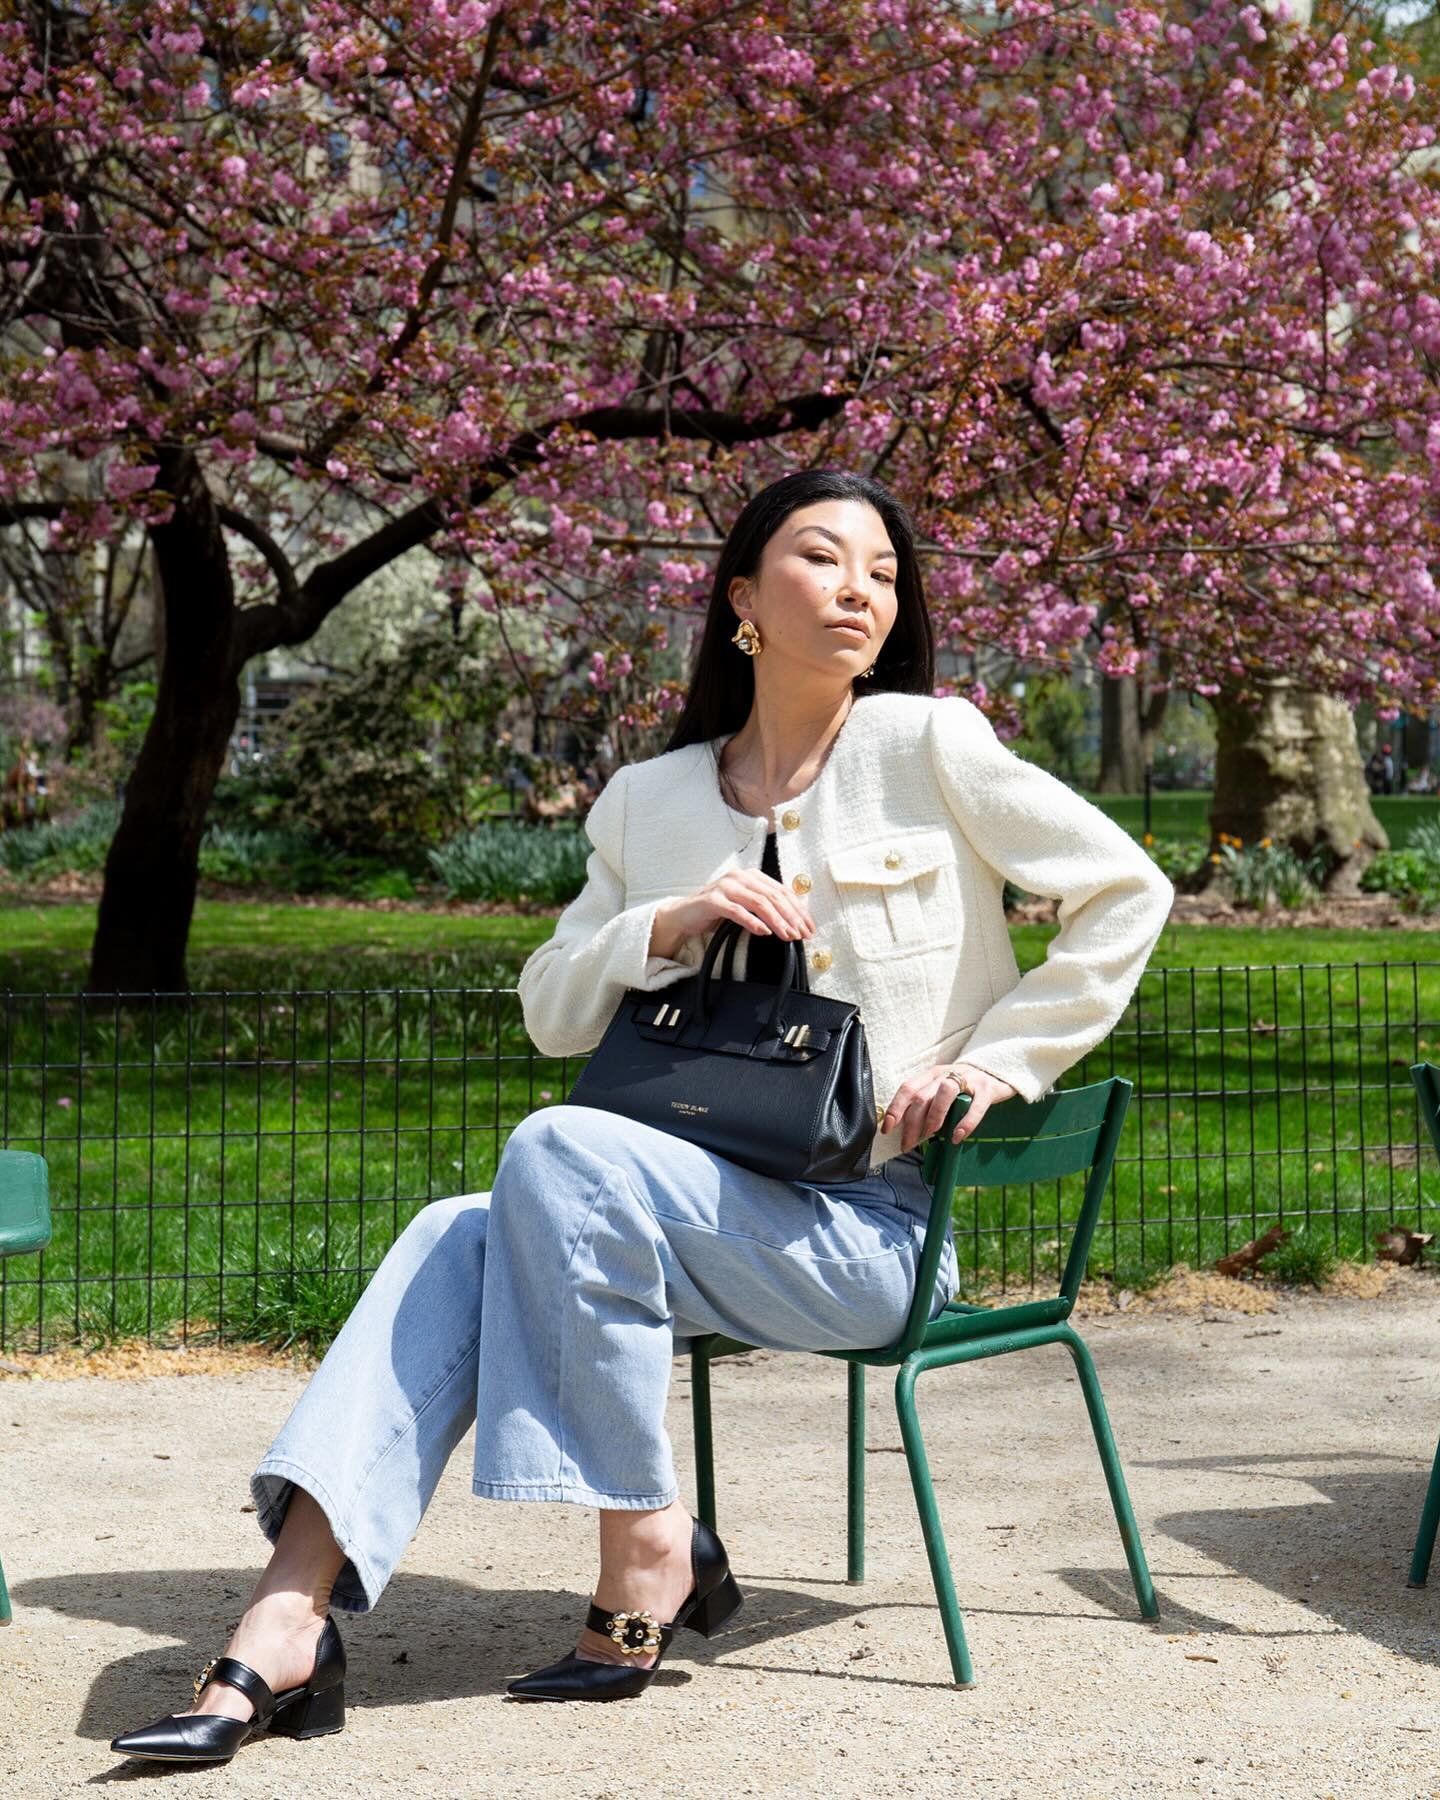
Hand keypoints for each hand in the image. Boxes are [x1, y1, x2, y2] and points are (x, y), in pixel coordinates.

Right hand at [650, 870, 815, 959]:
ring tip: (787, 936)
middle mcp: (740, 876)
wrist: (683, 915)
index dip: (798, 909)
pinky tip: (763, 932)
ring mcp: (725, 887)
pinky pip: (737, 911)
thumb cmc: (717, 911)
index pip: (781, 891)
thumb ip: (765, 906)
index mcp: (751, 876)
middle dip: (791, 917)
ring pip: (759, 903)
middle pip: (773, 896)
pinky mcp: (712, 900)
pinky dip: (752, 922)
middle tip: (802, 934)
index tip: (809, 927)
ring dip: (777, 921)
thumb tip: (794, 921)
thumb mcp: (744, 906)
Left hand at [880, 1061, 1017, 1155]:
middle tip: (908, 1144)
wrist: (998, 1071)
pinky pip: (975, 1107)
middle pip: (923, 1096)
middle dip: (911, 1123)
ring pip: (944, 1094)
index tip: (887, 1128)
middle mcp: (947, 1074)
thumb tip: (907, 1129)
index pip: (908, 1088)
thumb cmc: (965, 1087)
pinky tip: (957, 1137)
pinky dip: (964, 1124)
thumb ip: (927, 1103)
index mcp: (932, 1075)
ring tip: (931, 1135)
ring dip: (933, 1118)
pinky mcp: (987, 1089)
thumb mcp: (942, 1089)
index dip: (895, 1108)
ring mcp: (968, 1080)